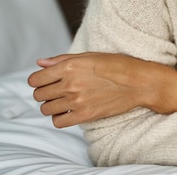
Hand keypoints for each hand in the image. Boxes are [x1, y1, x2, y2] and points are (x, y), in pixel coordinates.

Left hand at [28, 52, 176, 127]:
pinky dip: (60, 117)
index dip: (38, 81)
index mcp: (70, 66)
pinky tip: (69, 111)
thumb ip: (62, 59)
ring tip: (64, 101)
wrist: (141, 82)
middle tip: (57, 91)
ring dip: (51, 105)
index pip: (35, 79)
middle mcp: (70, 83)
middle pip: (38, 95)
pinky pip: (58, 122)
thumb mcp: (91, 56)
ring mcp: (77, 101)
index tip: (46, 81)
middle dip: (44, 92)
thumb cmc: (118, 65)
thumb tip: (40, 63)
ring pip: (46, 109)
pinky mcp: (85, 115)